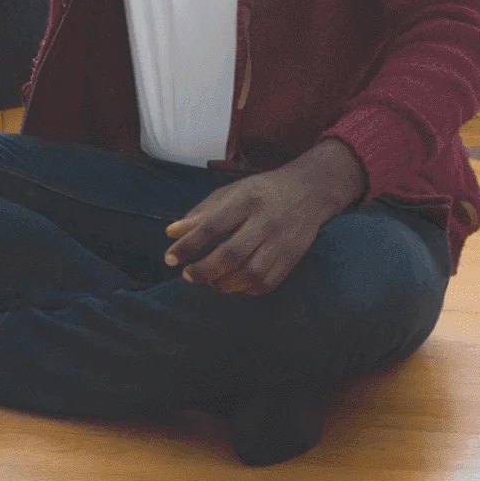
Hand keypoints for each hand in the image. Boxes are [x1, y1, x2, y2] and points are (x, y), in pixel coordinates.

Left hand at [163, 140, 368, 295]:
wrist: (309, 191)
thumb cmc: (261, 192)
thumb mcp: (230, 193)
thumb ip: (201, 214)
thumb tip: (171, 234)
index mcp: (246, 201)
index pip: (212, 227)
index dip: (188, 245)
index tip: (170, 258)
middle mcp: (265, 221)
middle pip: (231, 255)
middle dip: (204, 271)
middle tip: (188, 275)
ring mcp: (281, 242)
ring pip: (249, 274)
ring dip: (224, 284)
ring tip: (211, 280)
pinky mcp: (292, 258)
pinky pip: (266, 284)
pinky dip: (245, 289)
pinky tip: (234, 283)